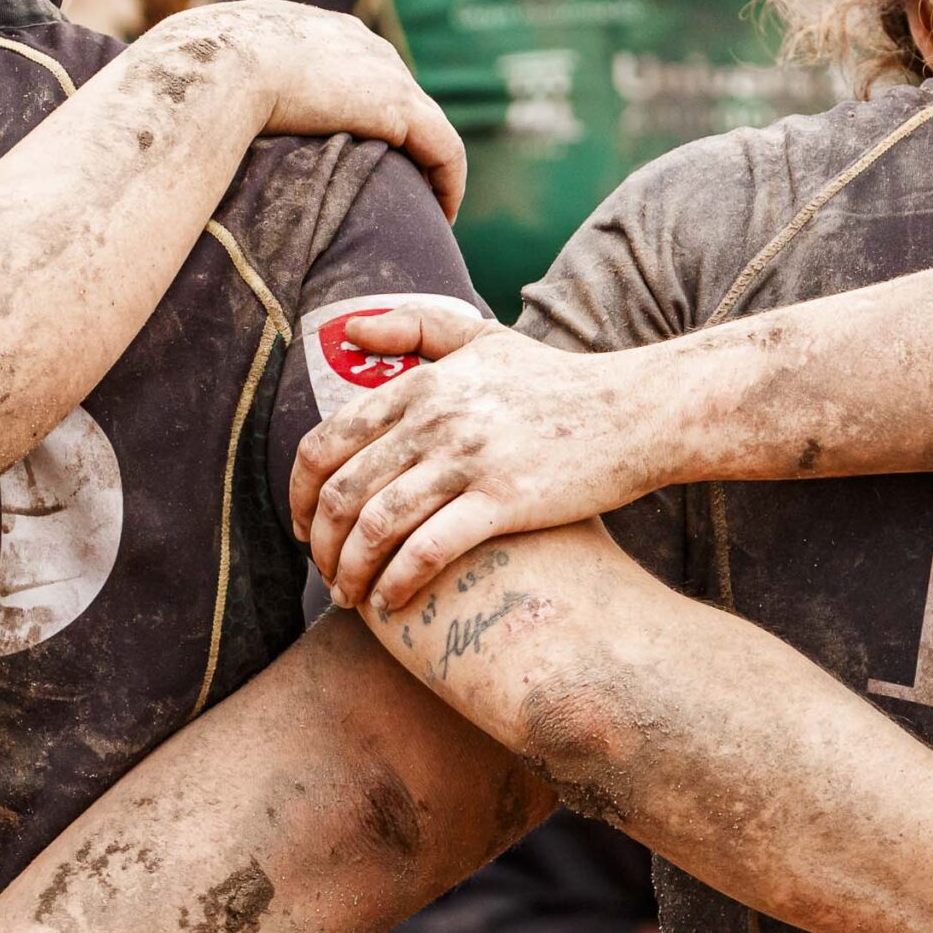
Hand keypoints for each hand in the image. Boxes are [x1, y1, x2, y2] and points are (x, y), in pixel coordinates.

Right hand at [155, 0, 465, 217]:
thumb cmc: (188, 75)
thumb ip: (205, 90)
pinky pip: (444, 149)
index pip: (352, 69)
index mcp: (311, 29)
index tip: (357, 153)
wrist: (213, 68)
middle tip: (399, 187)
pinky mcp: (402, 109)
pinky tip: (443, 215)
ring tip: (427, 209)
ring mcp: (384, 73)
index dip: (359, 113)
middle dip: (402, 140)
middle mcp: (358, 42)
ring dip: (429, 167)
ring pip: (426, 125)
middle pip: (395, 95)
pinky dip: (447, 182)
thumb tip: (174, 119)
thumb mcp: (195, 71)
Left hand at [290, 311, 661, 611]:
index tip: (302, 526)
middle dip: (320, 544)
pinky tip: (390, 603)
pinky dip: (397, 582)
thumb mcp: (482, 337)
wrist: (632, 410)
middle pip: (342, 493)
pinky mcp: (503, 500)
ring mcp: (467, 461)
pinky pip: (426, 550)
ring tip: (348, 596)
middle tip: (323, 572)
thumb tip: (349, 330)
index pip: (326, 444)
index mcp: (420, 386)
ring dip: (349, 571)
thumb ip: (413, 329)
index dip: (299, 493)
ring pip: (375, 526)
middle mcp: (433, 420)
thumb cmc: (555, 382)